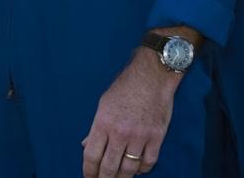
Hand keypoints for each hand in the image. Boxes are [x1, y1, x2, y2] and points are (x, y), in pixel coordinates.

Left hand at [81, 50, 177, 175]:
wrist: (152, 76)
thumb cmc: (125, 87)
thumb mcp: (104, 104)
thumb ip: (95, 127)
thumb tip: (86, 145)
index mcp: (103, 122)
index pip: (91, 156)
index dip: (88, 171)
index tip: (88, 177)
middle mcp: (120, 132)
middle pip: (109, 168)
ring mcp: (139, 136)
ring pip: (129, 169)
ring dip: (122, 177)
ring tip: (118, 177)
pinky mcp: (157, 137)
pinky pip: (148, 163)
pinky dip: (141, 169)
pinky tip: (137, 168)